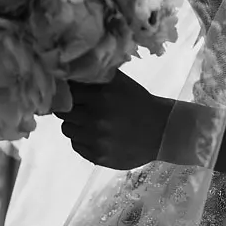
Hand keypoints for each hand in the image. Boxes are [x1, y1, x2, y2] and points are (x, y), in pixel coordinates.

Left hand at [57, 71, 172, 170]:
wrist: (162, 131)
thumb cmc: (137, 101)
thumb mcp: (118, 82)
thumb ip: (93, 75)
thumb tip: (67, 69)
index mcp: (100, 96)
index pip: (66, 92)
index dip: (68, 92)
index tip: (72, 93)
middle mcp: (95, 119)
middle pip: (62, 112)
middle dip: (69, 108)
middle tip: (80, 108)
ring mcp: (96, 140)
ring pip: (67, 129)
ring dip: (75, 125)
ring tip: (90, 122)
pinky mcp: (98, 156)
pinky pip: (76, 145)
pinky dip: (82, 140)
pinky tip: (97, 135)